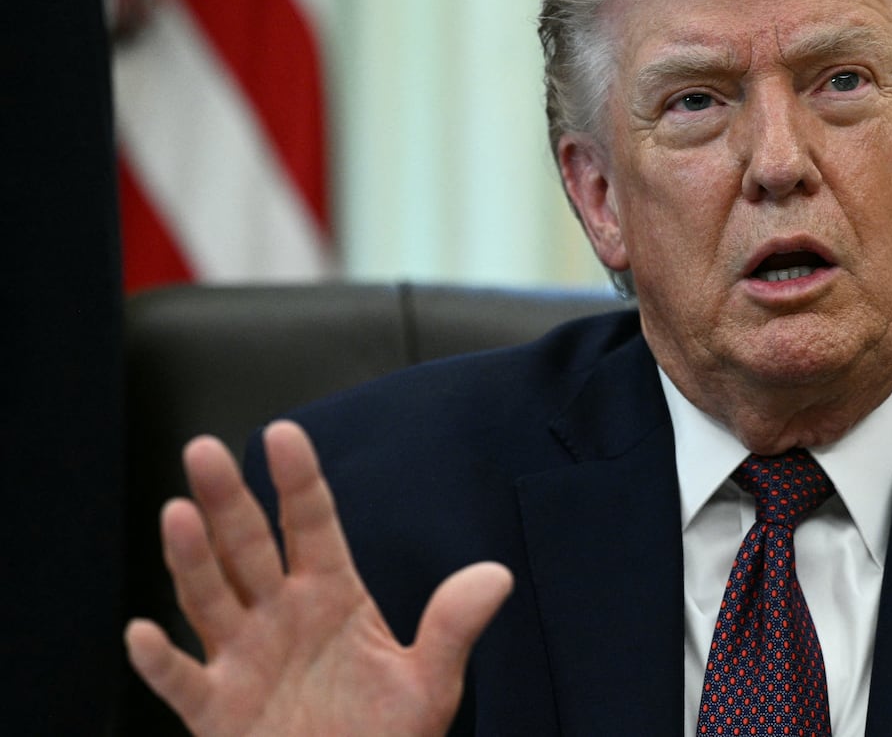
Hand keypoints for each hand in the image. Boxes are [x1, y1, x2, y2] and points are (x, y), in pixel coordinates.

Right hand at [125, 421, 513, 736]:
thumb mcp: (430, 682)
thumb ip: (453, 627)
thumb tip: (496, 576)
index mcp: (331, 595)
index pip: (311, 524)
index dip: (297, 480)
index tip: (284, 434)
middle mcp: (279, 616)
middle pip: (248, 546)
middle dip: (227, 500)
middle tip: (204, 449)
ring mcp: (242, 659)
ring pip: (209, 598)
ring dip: (192, 558)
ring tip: (178, 513)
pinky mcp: (216, 710)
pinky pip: (183, 681)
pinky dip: (159, 661)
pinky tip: (142, 633)